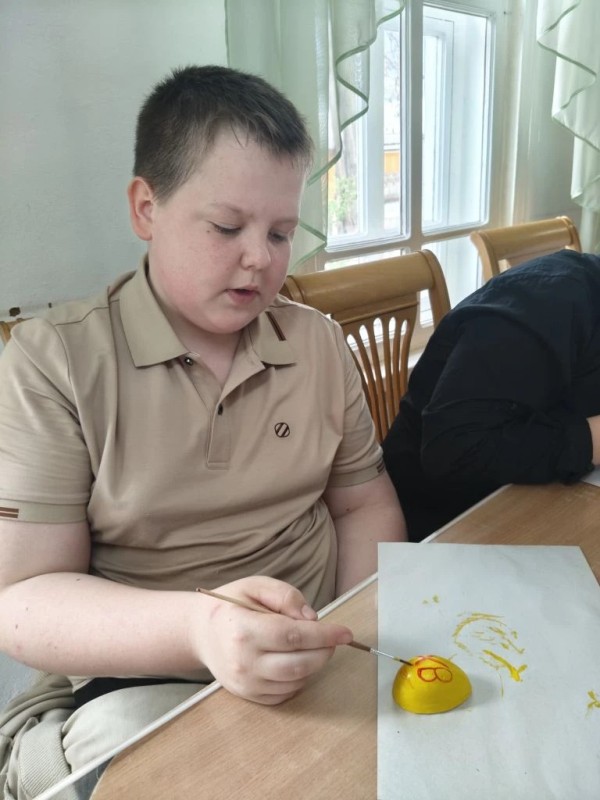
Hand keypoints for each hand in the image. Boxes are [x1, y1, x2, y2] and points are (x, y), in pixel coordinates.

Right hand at [194, 576, 352, 704]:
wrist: (200, 632)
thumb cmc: (230, 605)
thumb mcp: (256, 586)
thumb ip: (286, 596)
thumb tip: (312, 618)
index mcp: (244, 629)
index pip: (293, 636)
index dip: (324, 635)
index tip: (345, 632)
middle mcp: (243, 661)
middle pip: (299, 664)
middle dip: (325, 651)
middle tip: (331, 638)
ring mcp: (245, 683)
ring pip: (296, 681)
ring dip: (314, 664)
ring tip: (311, 646)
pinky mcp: (247, 695)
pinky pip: (285, 693)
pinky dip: (300, 678)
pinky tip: (295, 660)